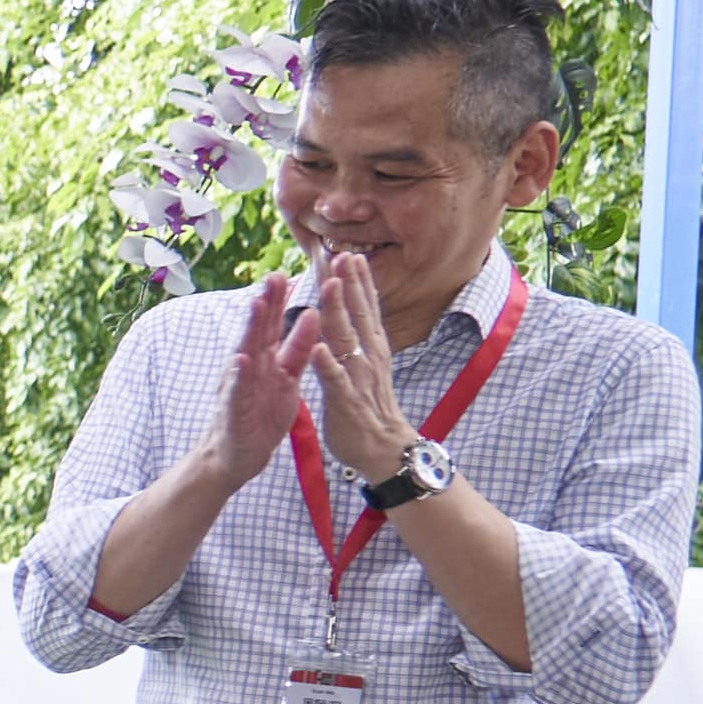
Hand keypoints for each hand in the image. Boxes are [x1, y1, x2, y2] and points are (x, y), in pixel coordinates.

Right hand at [198, 268, 323, 479]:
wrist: (238, 455)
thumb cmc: (261, 415)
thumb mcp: (286, 377)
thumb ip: (296, 348)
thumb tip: (312, 315)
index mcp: (265, 359)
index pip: (275, 324)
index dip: (283, 300)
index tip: (293, 271)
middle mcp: (249, 367)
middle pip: (259, 330)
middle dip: (267, 303)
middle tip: (275, 274)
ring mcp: (239, 386)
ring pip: (246, 351)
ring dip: (251, 328)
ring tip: (257, 304)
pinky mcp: (235, 409)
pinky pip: (239, 390)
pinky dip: (241, 374)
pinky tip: (242, 358)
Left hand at [302, 249, 420, 481]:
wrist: (385, 450)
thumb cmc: (368, 407)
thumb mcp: (366, 367)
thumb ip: (358, 341)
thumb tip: (354, 314)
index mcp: (370, 350)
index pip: (365, 309)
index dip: (358, 282)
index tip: (350, 254)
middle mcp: (367, 358)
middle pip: (358, 315)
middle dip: (350, 285)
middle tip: (343, 253)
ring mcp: (358, 378)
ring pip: (347, 340)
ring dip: (339, 312)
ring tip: (330, 286)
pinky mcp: (346, 402)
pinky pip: (335, 381)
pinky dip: (327, 364)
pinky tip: (318, 348)